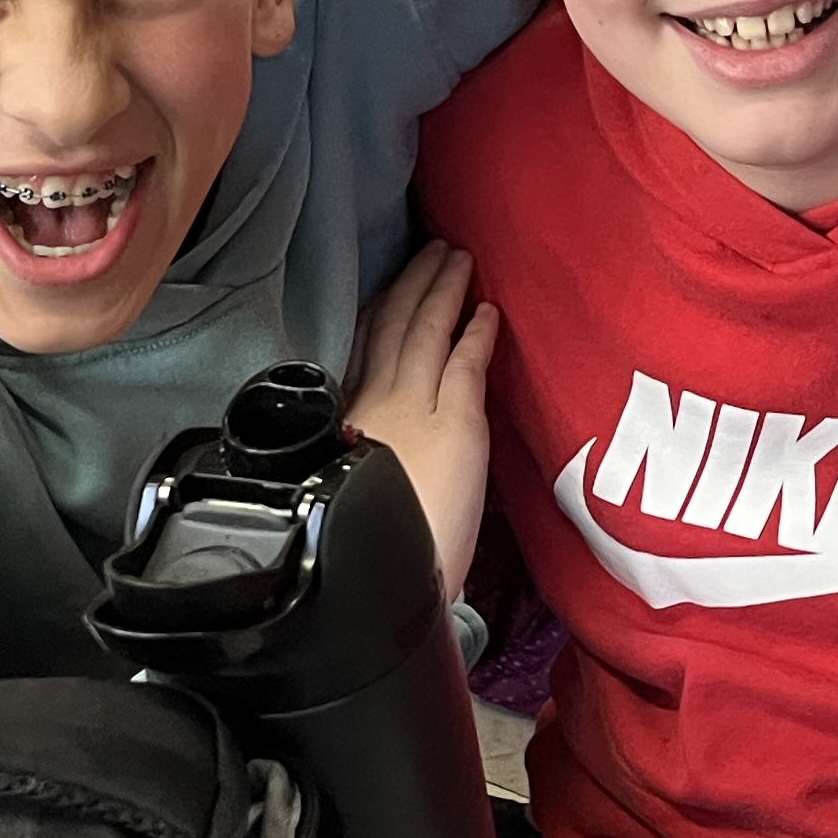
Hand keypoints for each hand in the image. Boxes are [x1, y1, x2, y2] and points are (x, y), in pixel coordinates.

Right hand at [343, 241, 500, 607]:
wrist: (379, 587)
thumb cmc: (377, 557)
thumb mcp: (360, 497)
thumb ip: (370, 461)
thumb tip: (385, 457)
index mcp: (350, 425)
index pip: (364, 351)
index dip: (382, 311)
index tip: (393, 286)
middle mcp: (375, 407)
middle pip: (392, 327)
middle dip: (412, 285)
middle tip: (432, 250)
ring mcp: (414, 410)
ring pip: (425, 331)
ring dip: (442, 290)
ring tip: (457, 259)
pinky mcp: (453, 425)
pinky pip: (464, 362)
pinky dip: (475, 332)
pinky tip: (487, 311)